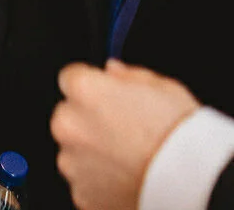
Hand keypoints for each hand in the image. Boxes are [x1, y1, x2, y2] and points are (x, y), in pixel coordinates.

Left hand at [52, 60, 200, 209]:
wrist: (193, 184)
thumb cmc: (182, 137)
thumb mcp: (164, 88)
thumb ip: (129, 75)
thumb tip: (112, 70)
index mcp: (84, 90)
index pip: (71, 78)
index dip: (92, 88)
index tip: (105, 97)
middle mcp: (68, 123)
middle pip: (70, 115)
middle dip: (90, 121)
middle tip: (123, 132)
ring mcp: (71, 161)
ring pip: (75, 150)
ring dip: (93, 152)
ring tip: (129, 159)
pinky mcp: (81, 191)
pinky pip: (85, 181)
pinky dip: (100, 181)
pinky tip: (126, 178)